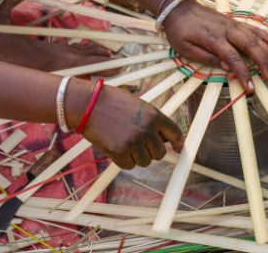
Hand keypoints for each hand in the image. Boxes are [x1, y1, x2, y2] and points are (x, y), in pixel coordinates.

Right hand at [67, 81, 182, 168]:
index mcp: (154, 115)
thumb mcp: (139, 106)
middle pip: (160, 153)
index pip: (174, 133)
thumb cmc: (113, 102)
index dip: (178, 142)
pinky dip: (124, 161)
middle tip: (140, 144)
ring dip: (137, 156)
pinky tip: (116, 148)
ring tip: (125, 142)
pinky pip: (129, 166)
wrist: (88, 104)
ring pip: (145, 161)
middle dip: (152, 151)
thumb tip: (164, 139)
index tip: (178, 148)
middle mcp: (147, 130)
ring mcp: (134, 142)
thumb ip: (153, 121)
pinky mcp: (119, 152)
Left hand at [163, 0, 267, 90]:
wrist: (178, 8)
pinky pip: (253, 29)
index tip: (251, 88)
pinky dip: (266, 36)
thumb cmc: (179, 30)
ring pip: (256, 37)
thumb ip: (207, 58)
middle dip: (264, 63)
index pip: (233, 59)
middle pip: (251, 47)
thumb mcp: (185, 49)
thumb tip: (227, 68)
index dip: (244, 75)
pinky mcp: (234, 22)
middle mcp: (227, 30)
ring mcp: (232, 25)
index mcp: (213, 39)